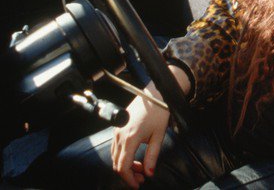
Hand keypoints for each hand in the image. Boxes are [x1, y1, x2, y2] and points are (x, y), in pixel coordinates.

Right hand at [111, 66, 190, 188]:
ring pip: (115, 156)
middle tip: (142, 177)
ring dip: (126, 165)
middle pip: (117, 163)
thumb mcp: (158, 136)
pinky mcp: (118, 128)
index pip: (123, 167)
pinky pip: (116, 148)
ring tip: (141, 167)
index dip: (129, 179)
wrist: (154, 94)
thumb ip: (152, 156)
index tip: (138, 184)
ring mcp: (116, 131)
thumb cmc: (158, 112)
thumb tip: (149, 173)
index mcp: (130, 139)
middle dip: (129, 174)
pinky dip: (123, 156)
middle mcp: (119, 135)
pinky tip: (135, 156)